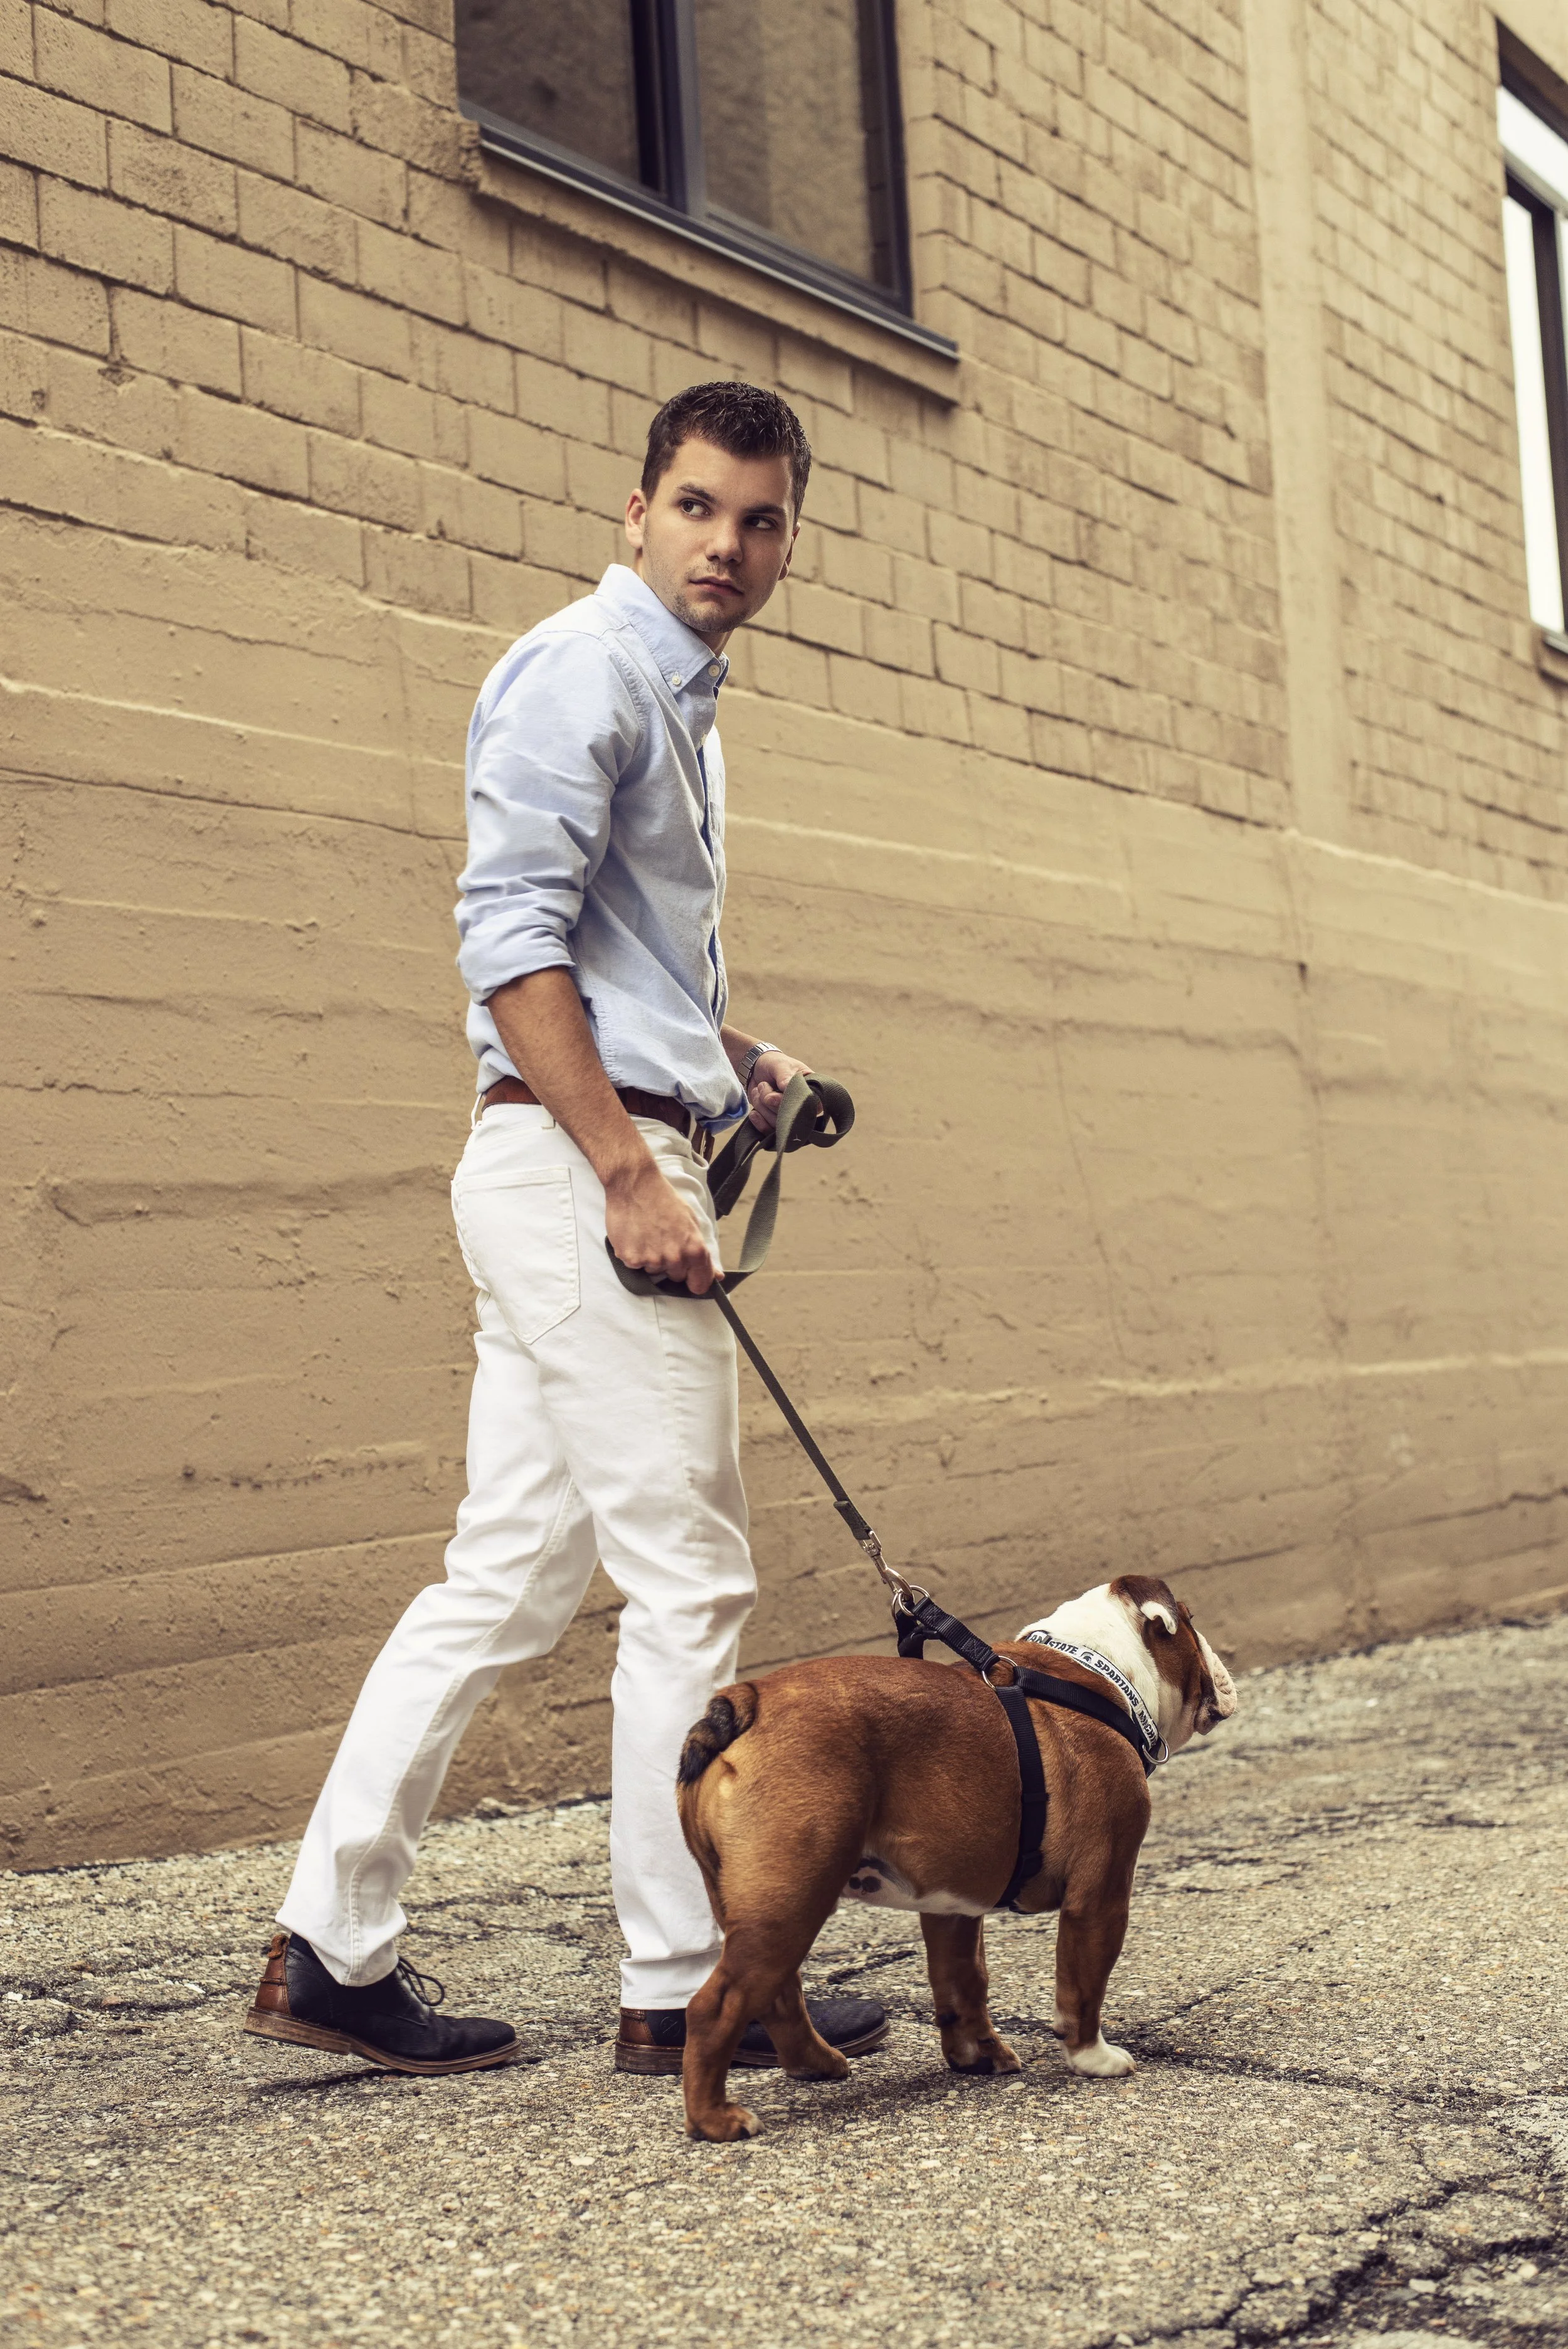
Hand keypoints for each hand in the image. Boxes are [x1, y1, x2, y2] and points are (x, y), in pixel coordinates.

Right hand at [604, 1158, 720, 1295]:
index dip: (696, 1281)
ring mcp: (651, 1260)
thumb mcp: (692, 1222)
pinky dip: (634, 1254)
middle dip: (672, 1264)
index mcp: (694, 1250)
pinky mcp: (630, 1258)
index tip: (690, 1276)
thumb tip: (717, 1276)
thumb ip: (704, 1253)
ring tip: (647, 1234)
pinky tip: (635, 1236)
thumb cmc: (665, 1200)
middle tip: (663, 1240)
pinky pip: (635, 1265)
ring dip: (651, 1258)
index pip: (700, 1284)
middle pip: (676, 1277)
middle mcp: (674, 1258)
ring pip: (654, 1270)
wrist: (635, 1185)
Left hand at [745, 1049, 812, 1132]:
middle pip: (790, 1116)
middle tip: (763, 1085)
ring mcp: (789, 1117)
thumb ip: (785, 1076)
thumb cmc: (775, 1064)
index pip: (808, 1106)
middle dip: (771, 1100)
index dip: (791, 1101)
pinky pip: (769, 1131)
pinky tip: (754, 1113)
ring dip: (762, 1107)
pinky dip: (759, 1122)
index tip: (777, 1089)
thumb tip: (787, 1086)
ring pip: (777, 1124)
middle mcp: (803, 1107)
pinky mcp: (775, 1122)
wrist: (757, 1069)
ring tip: (758, 1090)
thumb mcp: (781, 1065)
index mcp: (812, 1092)